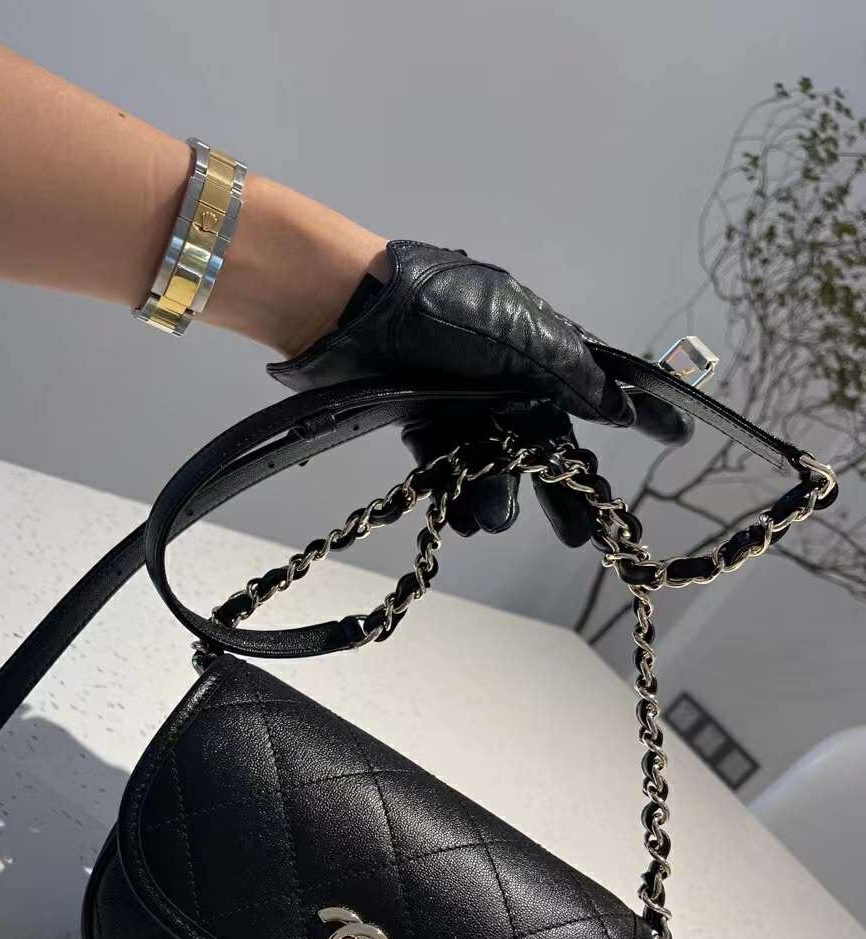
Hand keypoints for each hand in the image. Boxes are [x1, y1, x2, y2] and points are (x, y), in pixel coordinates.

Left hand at [267, 239, 691, 535]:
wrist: (350, 311)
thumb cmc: (441, 310)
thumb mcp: (519, 335)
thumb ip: (568, 373)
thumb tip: (617, 405)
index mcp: (540, 351)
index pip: (599, 387)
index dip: (638, 413)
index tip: (677, 436)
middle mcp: (507, 379)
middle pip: (547, 445)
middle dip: (565, 492)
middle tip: (583, 539)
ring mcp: (463, 402)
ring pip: (495, 465)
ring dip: (499, 498)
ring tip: (493, 523)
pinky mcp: (421, 421)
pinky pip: (449, 468)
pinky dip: (456, 495)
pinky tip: (460, 520)